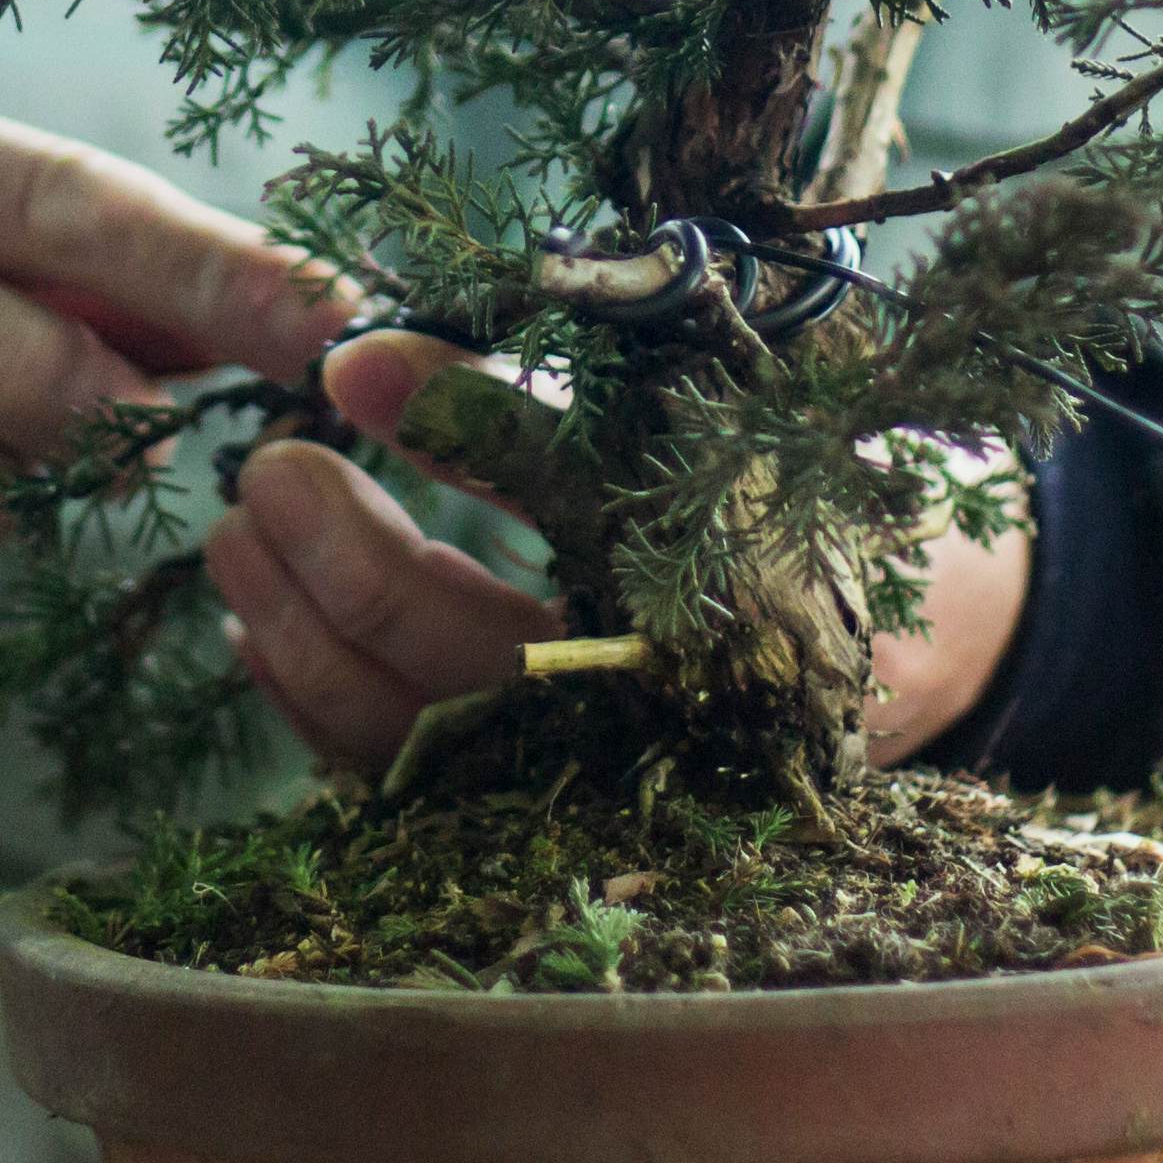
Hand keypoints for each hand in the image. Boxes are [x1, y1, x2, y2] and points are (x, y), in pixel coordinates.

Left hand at [204, 332, 1038, 777]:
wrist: (926, 624)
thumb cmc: (804, 497)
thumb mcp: (687, 418)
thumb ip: (518, 403)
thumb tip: (352, 359)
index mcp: (690, 646)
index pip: (505, 584)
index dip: (411, 481)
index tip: (340, 380)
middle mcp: (638, 745)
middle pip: (439, 688)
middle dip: (328, 577)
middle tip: (259, 474)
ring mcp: (592, 787)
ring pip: (409, 751)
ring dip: (300, 644)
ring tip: (235, 541)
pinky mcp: (552, 804)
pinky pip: (411, 778)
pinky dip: (323, 704)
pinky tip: (265, 628)